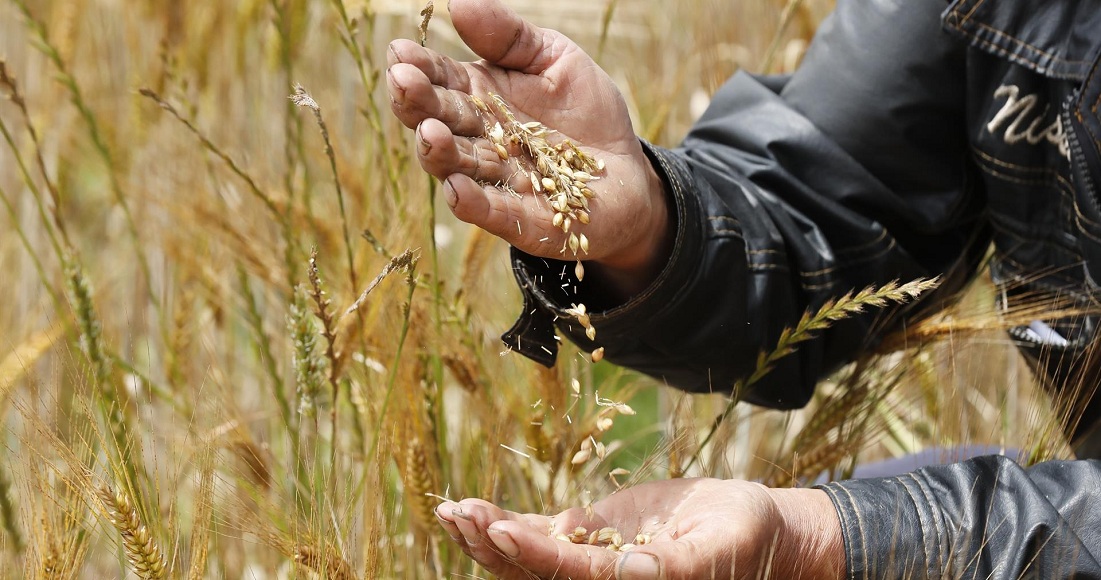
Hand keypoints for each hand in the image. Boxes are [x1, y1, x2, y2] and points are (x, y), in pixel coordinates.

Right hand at [387, 0, 670, 296]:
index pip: (441, 80)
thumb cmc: (586, 110)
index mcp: (480, 97)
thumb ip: (509, 36)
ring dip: (440, 153)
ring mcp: (498, 181)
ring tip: (430, 133)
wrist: (628, 170)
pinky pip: (495, 213)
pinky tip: (456, 189)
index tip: (401, 52)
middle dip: (419, 104)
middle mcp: (479, 140)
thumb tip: (459, 2)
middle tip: (403, 82)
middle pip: (441, 122)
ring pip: (459, 168)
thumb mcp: (555, 59)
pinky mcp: (524, 220)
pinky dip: (475, 203)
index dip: (419, 67)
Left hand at [435, 478, 843, 578]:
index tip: (498, 526)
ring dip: (486, 535)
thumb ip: (678, 565)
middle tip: (458, 513)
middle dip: (492, 544)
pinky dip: (502, 522)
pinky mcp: (588, 537)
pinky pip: (537, 534)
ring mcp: (590, 560)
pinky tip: (466, 509)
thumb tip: (633, 573)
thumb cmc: (745, 536)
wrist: (751, 527)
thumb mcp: (718, 548)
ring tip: (450, 510)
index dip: (534, 553)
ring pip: (526, 557)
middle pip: (534, 572)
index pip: (572, 576)